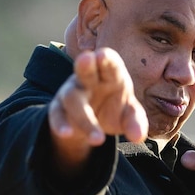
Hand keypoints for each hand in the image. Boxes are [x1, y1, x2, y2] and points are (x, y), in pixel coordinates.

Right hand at [48, 48, 147, 175]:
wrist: (90, 124)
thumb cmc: (114, 109)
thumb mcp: (129, 116)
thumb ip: (136, 123)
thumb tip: (138, 137)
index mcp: (110, 75)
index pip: (109, 63)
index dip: (106, 59)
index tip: (103, 55)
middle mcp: (88, 80)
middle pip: (85, 70)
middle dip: (85, 65)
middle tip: (86, 58)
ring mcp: (71, 93)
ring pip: (73, 99)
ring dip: (84, 117)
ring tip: (98, 139)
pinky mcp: (58, 109)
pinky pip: (57, 115)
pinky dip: (61, 124)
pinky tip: (67, 133)